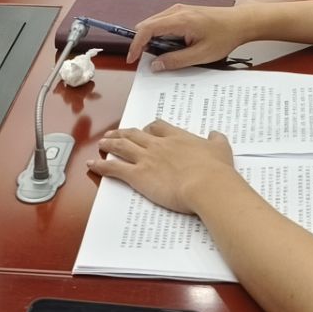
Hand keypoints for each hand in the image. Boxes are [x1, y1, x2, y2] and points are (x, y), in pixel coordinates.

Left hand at [89, 120, 236, 213]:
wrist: (207, 184)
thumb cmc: (215, 170)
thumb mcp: (220, 148)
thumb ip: (216, 140)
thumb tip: (215, 134)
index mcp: (177, 137)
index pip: (157, 127)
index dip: (149, 128)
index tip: (146, 130)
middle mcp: (158, 145)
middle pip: (135, 134)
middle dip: (123, 133)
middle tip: (115, 134)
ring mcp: (146, 159)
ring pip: (122, 147)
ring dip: (110, 144)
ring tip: (102, 143)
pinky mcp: (138, 176)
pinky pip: (114, 169)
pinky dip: (101, 166)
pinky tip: (92, 164)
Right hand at [128, 3, 256, 68]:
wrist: (240, 22)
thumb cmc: (225, 37)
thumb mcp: (201, 55)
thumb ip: (176, 60)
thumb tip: (155, 65)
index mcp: (180, 20)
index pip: (147, 29)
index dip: (136, 44)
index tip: (132, 58)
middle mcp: (176, 10)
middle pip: (148, 25)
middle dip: (143, 43)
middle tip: (147, 60)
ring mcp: (179, 9)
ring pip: (155, 24)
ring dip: (153, 40)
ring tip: (163, 55)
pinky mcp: (183, 12)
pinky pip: (164, 23)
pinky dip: (161, 35)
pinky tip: (171, 47)